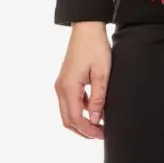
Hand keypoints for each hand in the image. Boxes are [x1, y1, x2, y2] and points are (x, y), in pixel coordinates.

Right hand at [55, 22, 111, 138]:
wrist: (86, 27)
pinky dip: (81, 110)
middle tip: (101, 134)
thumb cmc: (96, 47)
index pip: (75, 119)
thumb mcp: (102, 73)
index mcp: (68, 87)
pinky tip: (95, 109)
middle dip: (83, 130)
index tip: (103, 135)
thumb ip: (98, 98)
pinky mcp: (65, 80)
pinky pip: (71, 101)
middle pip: (68, 120)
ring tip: (99, 124)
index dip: (88, 130)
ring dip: (82, 121)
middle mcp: (60, 88)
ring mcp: (61, 84)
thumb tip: (96, 120)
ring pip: (68, 112)